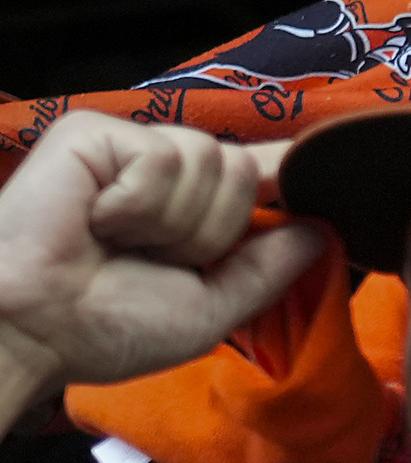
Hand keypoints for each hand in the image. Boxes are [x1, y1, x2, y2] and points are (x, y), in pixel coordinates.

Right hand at [0, 115, 318, 409]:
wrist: (37, 329)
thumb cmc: (109, 325)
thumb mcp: (213, 308)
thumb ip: (269, 269)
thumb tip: (320, 230)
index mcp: (193, 210)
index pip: (258, 174)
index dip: (289, 167)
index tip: (322, 158)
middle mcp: (164, 172)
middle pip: (244, 171)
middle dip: (211, 232)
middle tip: (149, 256)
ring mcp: (129, 147)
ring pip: (212, 162)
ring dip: (173, 223)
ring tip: (117, 240)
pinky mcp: (94, 133)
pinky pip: (163, 160)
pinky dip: (138, 205)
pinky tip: (95, 219)